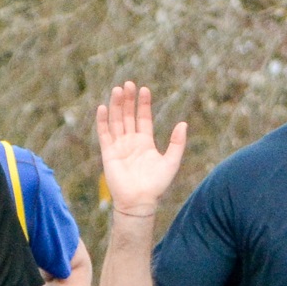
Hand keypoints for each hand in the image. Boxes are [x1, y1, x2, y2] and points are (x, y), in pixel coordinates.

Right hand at [94, 82, 187, 216]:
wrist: (140, 201)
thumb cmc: (157, 184)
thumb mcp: (171, 161)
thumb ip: (177, 143)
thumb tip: (183, 124)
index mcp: (145, 142)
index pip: (143, 118)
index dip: (143, 104)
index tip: (144, 89)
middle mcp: (131, 141)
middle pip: (128, 115)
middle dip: (128, 100)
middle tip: (128, 84)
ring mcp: (119, 146)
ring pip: (116, 121)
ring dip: (115, 106)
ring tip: (117, 90)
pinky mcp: (108, 152)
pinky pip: (104, 134)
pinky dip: (102, 121)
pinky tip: (103, 107)